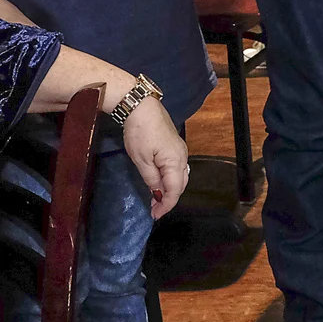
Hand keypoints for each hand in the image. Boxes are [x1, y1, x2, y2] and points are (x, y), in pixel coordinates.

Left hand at [120, 95, 188, 218]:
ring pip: (179, 176)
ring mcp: (179, 150)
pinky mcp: (174, 145)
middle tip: (154, 210)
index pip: (174, 191)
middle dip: (168, 199)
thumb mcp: (141, 159)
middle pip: (180, 185)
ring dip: (169, 189)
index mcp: (175, 162)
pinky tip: (159, 182)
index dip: (165, 205)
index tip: (155, 215)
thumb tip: (157, 193)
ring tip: (156, 199)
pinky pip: (176, 168)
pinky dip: (169, 179)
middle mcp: (182, 157)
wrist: (141, 106)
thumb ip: (151, 179)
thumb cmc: (140, 132)